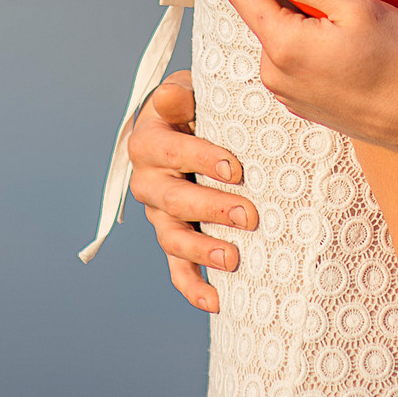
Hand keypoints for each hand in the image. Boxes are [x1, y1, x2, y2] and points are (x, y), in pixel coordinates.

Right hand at [124, 70, 252, 313]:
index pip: (171, 151)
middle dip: (210, 208)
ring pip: (171, 237)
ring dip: (201, 250)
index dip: (201, 159)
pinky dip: (192, 286)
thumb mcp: (190, 94)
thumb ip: (180, 97)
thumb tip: (171, 96)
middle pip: (171, 199)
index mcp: (149, 141)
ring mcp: (159, 214)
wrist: (190, 129)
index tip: (236, 169)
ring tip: (233, 259)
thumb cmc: (197, 109)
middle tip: (249, 215)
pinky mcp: (173, 238)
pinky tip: (216, 302)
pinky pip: (176, 267)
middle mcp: (148, 180)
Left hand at [229, 0, 397, 176]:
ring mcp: (288, 93)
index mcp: (283, 48)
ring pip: (277, 37)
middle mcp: (276, 75)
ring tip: (335, 5)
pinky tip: (339, 36)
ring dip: (295, 15)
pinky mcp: (303, 103)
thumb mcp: (354, 6)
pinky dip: (305, 40)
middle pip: (259, 14)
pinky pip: (291, 60)